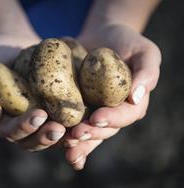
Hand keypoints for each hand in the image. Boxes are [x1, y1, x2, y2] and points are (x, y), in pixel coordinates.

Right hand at [0, 33, 65, 150]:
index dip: (24, 128)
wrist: (11, 45)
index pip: (10, 132)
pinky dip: (74, 125)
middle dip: (45, 137)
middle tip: (58, 129)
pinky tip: (86, 120)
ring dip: (63, 137)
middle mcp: (20, 125)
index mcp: (0, 122)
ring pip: (50, 136)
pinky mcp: (53, 110)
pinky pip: (64, 122)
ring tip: (76, 130)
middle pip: (33, 140)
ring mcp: (38, 119)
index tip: (38, 115)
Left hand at [64, 24, 160, 169]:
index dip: (112, 119)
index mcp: (131, 104)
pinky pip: (71, 121)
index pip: (125, 116)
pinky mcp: (76, 106)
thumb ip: (147, 73)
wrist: (102, 35)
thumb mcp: (144, 52)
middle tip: (75, 135)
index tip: (96, 118)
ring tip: (64, 144)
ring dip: (76, 142)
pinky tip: (52, 138)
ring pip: (87, 131)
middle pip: (104, 130)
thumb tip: (136, 97)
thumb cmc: (127, 42)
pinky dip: (63, 132)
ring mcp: (93, 110)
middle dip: (90, 134)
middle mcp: (112, 112)